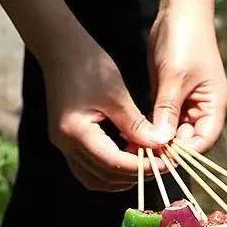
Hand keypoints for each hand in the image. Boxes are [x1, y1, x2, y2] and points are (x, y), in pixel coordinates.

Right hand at [43, 36, 167, 190]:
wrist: (60, 48)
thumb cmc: (88, 64)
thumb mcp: (117, 95)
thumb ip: (137, 126)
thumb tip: (160, 146)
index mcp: (76, 132)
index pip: (114, 164)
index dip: (142, 168)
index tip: (166, 164)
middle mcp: (66, 144)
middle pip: (105, 177)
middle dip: (136, 174)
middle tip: (161, 164)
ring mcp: (64, 145)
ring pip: (96, 179)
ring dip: (123, 177)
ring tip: (146, 162)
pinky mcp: (68, 142)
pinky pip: (89, 170)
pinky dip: (110, 171)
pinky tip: (129, 159)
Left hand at [148, 8, 226, 153]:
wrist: (180, 10)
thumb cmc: (184, 40)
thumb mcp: (175, 77)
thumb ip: (168, 110)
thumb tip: (161, 141)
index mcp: (214, 106)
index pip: (203, 141)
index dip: (185, 153)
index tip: (162, 158)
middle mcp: (203, 109)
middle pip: (189, 141)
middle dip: (169, 149)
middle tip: (144, 156)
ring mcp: (188, 103)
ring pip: (175, 132)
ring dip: (158, 140)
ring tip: (137, 148)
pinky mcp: (172, 97)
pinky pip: (164, 120)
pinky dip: (153, 128)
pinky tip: (136, 133)